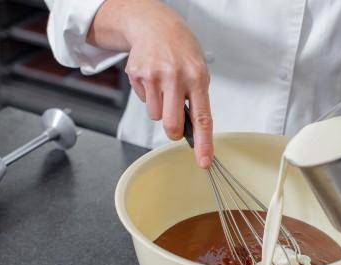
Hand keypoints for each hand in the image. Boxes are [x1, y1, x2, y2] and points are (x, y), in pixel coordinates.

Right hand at [89, 0, 212, 167]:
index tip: (204, 162)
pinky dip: (149, 96)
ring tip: (164, 88)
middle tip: (176, 123)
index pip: (202, 118)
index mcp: (197, 78)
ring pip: (155, 116)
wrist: (156, 26)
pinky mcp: (136, 74)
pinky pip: (144, 102)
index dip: (204, 143)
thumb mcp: (199, 72)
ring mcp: (154, 75)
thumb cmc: (182, 53)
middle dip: (174, 131)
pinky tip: (153, 79)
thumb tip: (195, 133)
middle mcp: (175, 77)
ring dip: (160, 109)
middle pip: (172, 125)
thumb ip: (197, 101)